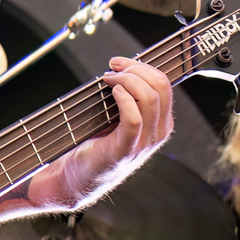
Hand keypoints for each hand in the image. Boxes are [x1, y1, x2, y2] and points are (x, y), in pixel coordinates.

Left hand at [49, 58, 173, 206]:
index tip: (120, 62)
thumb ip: (128, 97)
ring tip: (108, 80)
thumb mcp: (117, 117)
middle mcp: (157, 134)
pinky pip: (134, 118)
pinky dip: (124, 99)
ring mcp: (144, 144)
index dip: (143, 66)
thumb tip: (124, 67)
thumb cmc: (94, 143)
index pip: (164, 85)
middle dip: (135, 70)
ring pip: (149, 99)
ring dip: (126, 81)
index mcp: (160, 123)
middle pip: (160, 88)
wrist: (76, 177)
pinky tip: (111, 93)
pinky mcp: (125, 150)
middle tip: (112, 70)